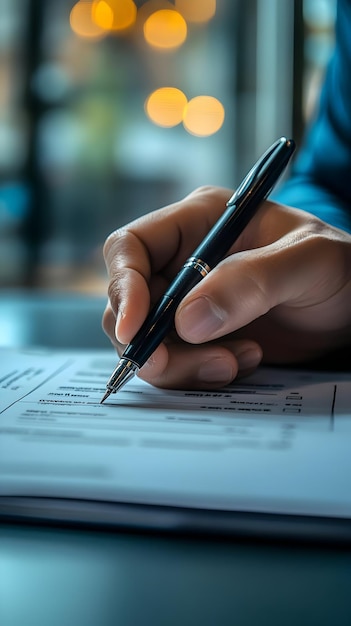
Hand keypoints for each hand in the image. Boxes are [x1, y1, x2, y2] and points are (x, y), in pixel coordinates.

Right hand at [102, 186, 350, 388]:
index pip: (132, 246)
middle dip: (149, 339)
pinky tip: (244, 361)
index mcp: (200, 221)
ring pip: (147, 339)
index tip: (137, 329)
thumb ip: (253, 281)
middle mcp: (184, 260)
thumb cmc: (338, 270)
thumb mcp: (309, 261)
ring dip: (179, 363)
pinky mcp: (199, 337)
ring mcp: (189, 301)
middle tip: (185, 363)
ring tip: (236, 362)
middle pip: (130, 301)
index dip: (124, 286)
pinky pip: (174, 362)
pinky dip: (198, 373)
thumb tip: (187, 320)